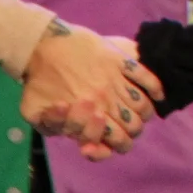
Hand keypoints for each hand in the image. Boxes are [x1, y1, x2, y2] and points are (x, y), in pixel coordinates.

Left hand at [20, 19, 163, 159]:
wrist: (42, 45)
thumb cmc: (38, 83)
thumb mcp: (34, 115)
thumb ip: (56, 130)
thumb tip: (79, 141)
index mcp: (89, 116)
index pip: (117, 142)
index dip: (114, 146)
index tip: (104, 141)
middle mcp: (107, 101)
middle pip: (134, 127)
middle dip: (130, 132)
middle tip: (120, 127)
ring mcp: (116, 80)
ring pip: (143, 105)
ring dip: (143, 113)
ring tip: (135, 112)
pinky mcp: (120, 60)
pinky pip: (146, 76)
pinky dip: (156, 87)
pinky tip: (158, 94)